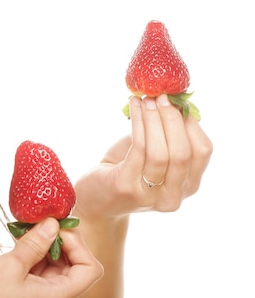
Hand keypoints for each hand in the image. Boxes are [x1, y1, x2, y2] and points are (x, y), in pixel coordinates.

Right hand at [0, 218, 102, 297]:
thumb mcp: (10, 265)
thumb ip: (35, 244)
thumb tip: (54, 224)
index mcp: (55, 296)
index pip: (89, 269)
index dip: (78, 245)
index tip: (57, 229)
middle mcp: (50, 295)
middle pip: (74, 264)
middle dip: (62, 239)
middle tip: (43, 221)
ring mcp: (35, 292)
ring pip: (53, 262)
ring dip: (45, 241)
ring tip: (28, 226)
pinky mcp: (20, 286)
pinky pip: (36, 264)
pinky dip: (32, 248)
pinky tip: (19, 236)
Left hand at [74, 94, 212, 220]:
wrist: (95, 200)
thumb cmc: (125, 170)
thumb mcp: (151, 153)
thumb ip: (165, 135)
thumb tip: (173, 100)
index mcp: (187, 186)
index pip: (202, 152)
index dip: (191, 123)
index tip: (176, 101)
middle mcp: (173, 196)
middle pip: (184, 153)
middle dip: (172, 120)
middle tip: (160, 97)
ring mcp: (150, 195)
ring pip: (161, 153)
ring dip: (153, 120)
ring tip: (145, 99)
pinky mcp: (126, 187)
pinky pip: (138, 150)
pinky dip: (138, 123)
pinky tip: (133, 106)